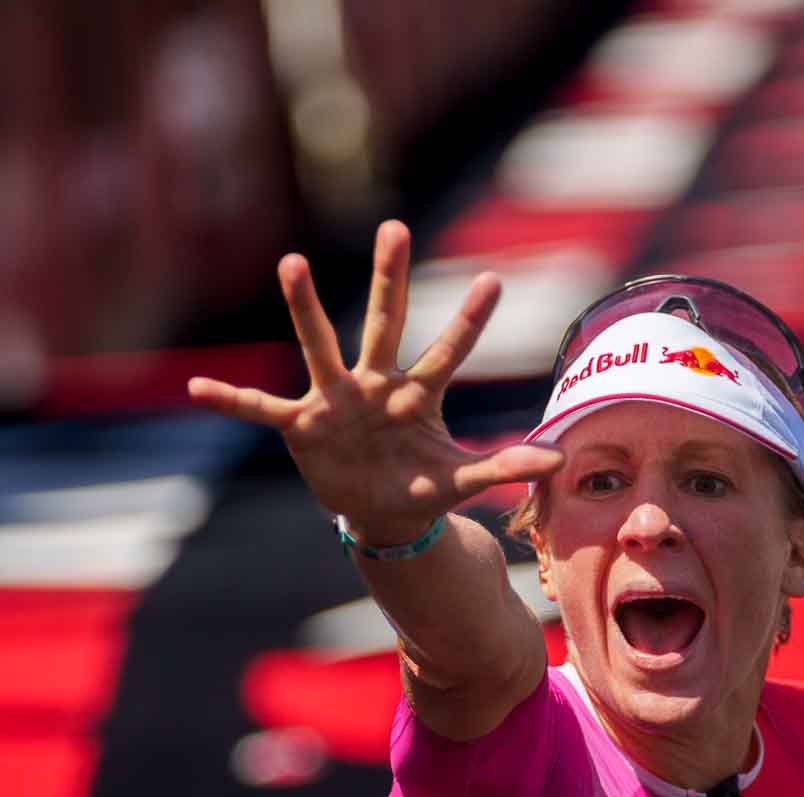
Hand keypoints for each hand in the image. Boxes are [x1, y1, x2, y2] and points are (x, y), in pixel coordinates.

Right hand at [187, 220, 563, 543]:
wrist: (381, 512)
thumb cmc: (423, 485)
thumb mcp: (464, 479)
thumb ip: (505, 466)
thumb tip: (558, 457)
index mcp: (418, 395)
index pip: (448, 352)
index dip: (469, 320)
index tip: (494, 279)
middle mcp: (376, 385)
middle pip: (385, 324)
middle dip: (389, 279)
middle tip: (396, 228)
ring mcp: (336, 400)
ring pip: (320, 347)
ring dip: (306, 309)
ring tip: (291, 263)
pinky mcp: (303, 425)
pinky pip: (262, 410)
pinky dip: (233, 400)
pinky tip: (196, 388)